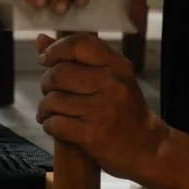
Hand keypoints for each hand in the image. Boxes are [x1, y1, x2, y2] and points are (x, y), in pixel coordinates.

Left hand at [35, 33, 168, 181]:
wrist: (147, 148)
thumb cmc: (123, 109)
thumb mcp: (109, 77)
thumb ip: (75, 57)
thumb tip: (41, 39)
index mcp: (117, 66)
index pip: (80, 44)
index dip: (56, 49)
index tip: (45, 59)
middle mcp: (112, 84)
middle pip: (59, 73)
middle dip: (46, 83)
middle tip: (49, 91)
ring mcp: (103, 110)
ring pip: (54, 100)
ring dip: (45, 107)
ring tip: (49, 111)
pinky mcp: (94, 135)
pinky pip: (56, 124)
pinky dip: (49, 125)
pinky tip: (54, 125)